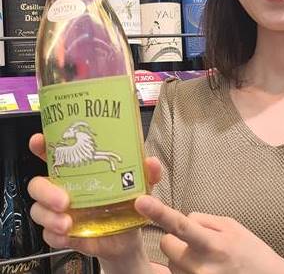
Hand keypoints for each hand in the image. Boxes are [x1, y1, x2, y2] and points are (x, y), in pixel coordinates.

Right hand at [27, 133, 159, 264]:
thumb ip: (148, 172)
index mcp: (80, 170)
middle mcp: (65, 188)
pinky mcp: (62, 233)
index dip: (42, 146)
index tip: (38, 142)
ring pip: (38, 210)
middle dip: (45, 190)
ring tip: (68, 223)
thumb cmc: (129, 203)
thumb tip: (150, 162)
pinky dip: (55, 236)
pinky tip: (68, 236)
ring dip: (49, 217)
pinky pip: (48, 235)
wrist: (129, 237)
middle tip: (64, 200)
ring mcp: (60, 211)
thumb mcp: (142, 185)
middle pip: (38, 184)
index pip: (55, 154)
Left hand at [135, 196, 283, 273]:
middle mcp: (201, 267)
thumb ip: (205, 221)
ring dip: (181, 257)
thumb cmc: (252, 253)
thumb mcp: (233, 227)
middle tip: (197, 242)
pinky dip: (185, 270)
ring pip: (171, 262)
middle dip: (176, 239)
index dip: (158, 212)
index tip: (140, 201)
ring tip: (206, 260)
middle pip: (167, 244)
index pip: (180, 224)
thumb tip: (185, 219)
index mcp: (214, 244)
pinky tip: (205, 270)